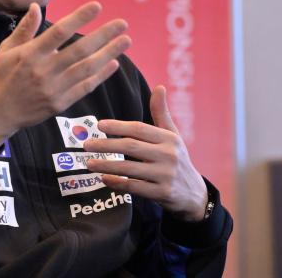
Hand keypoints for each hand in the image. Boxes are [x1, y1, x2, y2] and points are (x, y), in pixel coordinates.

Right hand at [0, 2, 130, 151]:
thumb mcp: (6, 49)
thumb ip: (25, 29)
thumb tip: (35, 6)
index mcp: (30, 54)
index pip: (60, 32)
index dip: (80, 18)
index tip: (97, 6)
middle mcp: (44, 71)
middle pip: (80, 50)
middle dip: (104, 35)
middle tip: (122, 23)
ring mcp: (53, 90)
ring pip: (87, 69)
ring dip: (109, 54)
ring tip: (125, 41)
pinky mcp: (59, 104)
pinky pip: (84, 88)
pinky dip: (100, 76)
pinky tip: (113, 63)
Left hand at [83, 85, 207, 221]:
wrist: (194, 194)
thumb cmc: (177, 159)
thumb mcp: (173, 135)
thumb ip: (162, 113)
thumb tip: (159, 87)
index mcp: (169, 138)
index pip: (139, 129)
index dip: (118, 126)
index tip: (99, 125)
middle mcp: (169, 155)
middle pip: (131, 147)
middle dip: (106, 145)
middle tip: (86, 145)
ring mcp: (166, 176)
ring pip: (130, 168)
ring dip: (107, 165)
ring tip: (89, 163)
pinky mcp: (163, 194)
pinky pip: (135, 187)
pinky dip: (118, 183)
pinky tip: (104, 179)